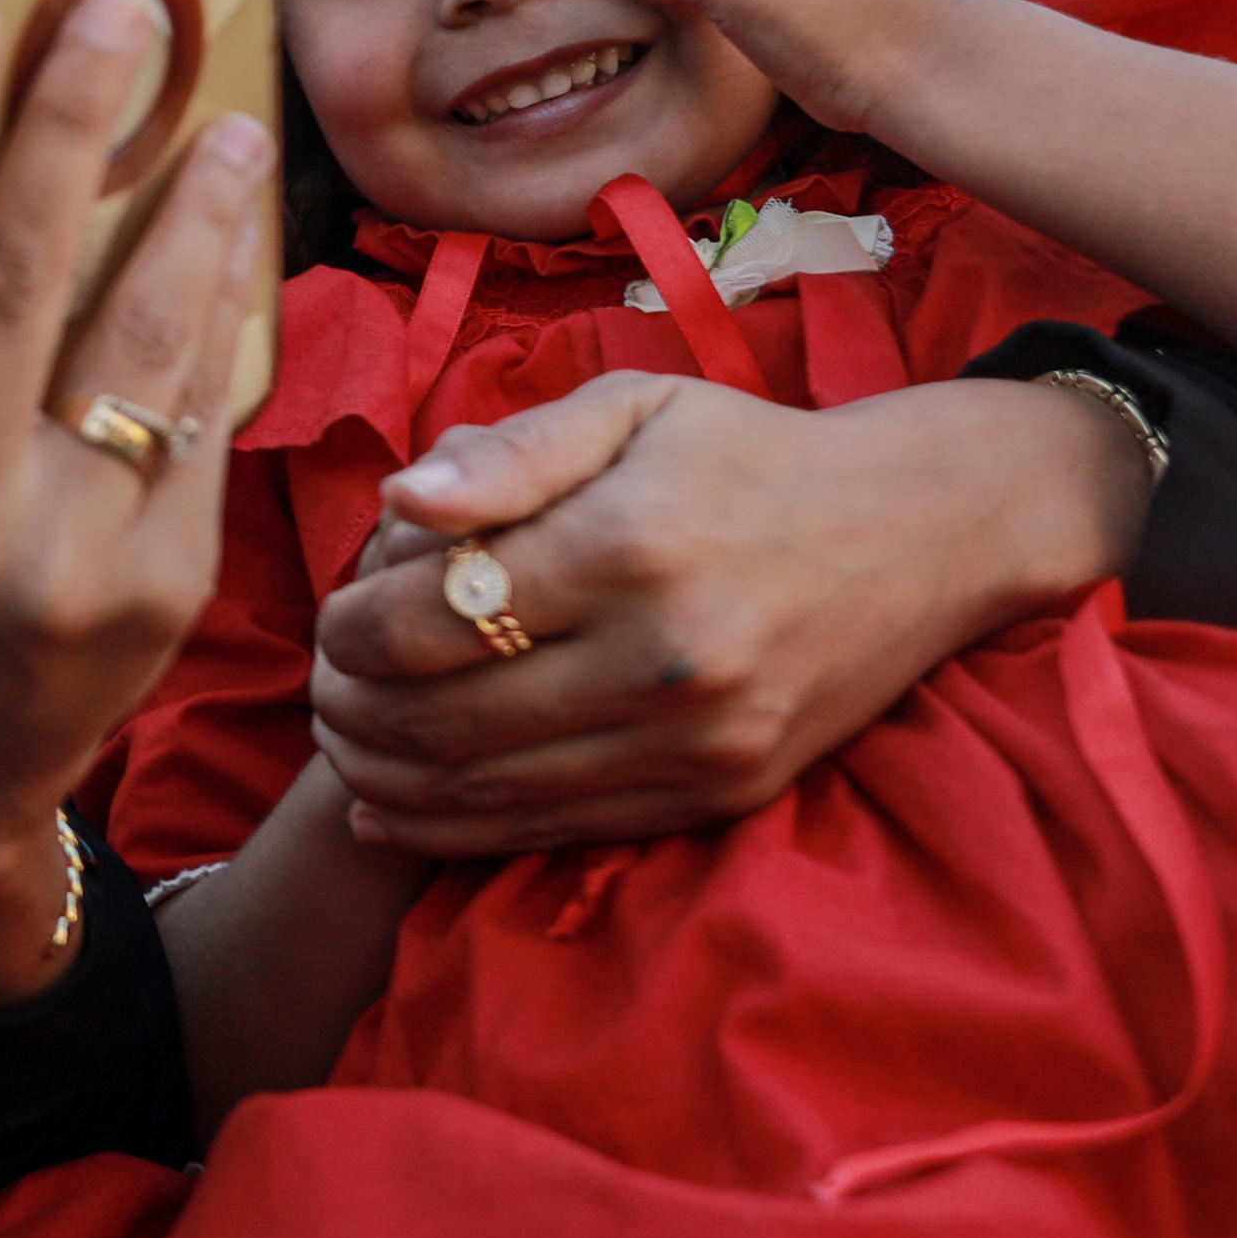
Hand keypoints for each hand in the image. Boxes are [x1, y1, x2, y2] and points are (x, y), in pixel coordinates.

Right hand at [0, 0, 276, 994]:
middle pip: (13, 288)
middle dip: (67, 131)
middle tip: (116, 11)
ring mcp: (56, 569)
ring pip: (131, 346)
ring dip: (186, 213)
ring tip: (223, 117)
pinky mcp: (157, 590)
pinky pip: (193, 413)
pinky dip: (220, 307)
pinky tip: (233, 229)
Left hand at [308, 369, 1150, 856]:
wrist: (920, 534)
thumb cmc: (747, 455)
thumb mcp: (632, 408)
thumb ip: (509, 452)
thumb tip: (398, 499)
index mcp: (630, 546)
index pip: (430, 620)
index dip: (346, 630)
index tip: (330, 616)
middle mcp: (667, 656)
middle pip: (444, 719)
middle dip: (350, 710)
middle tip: (316, 689)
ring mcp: (698, 738)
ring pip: (489, 790)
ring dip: (388, 777)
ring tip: (345, 741)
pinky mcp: (721, 792)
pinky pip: (557, 829)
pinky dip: (456, 829)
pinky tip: (393, 809)